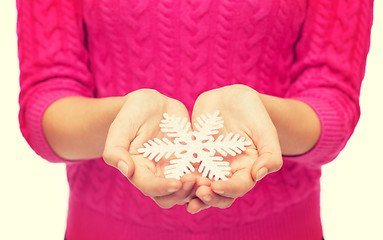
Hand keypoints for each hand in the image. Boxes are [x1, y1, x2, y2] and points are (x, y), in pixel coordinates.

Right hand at [103, 89, 201, 207]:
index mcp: (138, 170)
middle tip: (196, 181)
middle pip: (170, 196)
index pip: (149, 187)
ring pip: (187, 191)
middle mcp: (156, 175)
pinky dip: (209, 177)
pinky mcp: (190, 162)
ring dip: (198, 190)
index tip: (177, 182)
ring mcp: (174, 170)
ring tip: (210, 180)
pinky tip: (219, 171)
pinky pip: (200, 175)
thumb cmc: (133, 113)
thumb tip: (126, 171)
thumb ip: (116, 149)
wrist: (153, 104)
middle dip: (183, 193)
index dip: (162, 188)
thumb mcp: (121, 127)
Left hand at [187, 84, 282, 212]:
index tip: (216, 186)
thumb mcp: (265, 130)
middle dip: (209, 197)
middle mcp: (228, 172)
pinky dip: (179, 176)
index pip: (239, 186)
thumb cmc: (253, 112)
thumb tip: (260, 174)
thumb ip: (270, 153)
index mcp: (247, 169)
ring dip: (192, 192)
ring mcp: (209, 165)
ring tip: (182, 193)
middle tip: (199, 194)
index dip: (229, 189)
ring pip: (200, 185)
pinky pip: (186, 169)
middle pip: (219, 193)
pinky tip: (170, 178)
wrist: (231, 98)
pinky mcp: (194, 157)